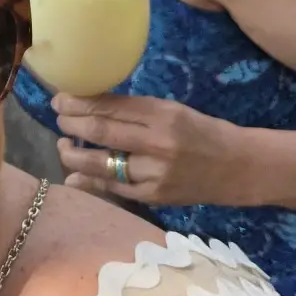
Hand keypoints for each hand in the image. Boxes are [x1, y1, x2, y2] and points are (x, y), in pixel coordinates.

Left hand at [54, 92, 248, 206]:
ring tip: (63, 146)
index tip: (59, 99)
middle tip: (58, 118)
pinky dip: (90, 184)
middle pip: (100, 132)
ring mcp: (155, 173)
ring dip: (74, 155)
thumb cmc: (200, 131)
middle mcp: (156, 143)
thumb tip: (89, 107)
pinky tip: (73, 178)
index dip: (78, 103)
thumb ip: (134, 111)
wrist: (237, 167)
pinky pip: (115, 189)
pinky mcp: (155, 196)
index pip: (109, 107)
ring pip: (102, 164)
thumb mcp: (170, 110)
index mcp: (160, 114)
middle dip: (71, 124)